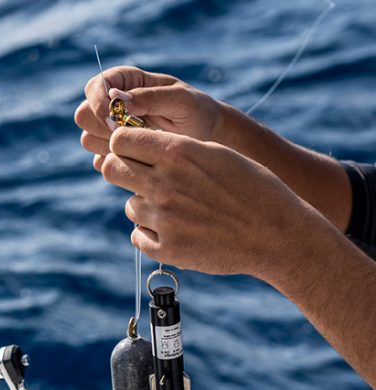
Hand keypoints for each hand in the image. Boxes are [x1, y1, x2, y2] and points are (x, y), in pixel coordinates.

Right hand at [74, 66, 223, 156]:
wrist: (206, 139)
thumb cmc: (197, 112)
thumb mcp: (181, 101)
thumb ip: (150, 97)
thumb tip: (118, 100)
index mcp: (125, 82)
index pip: (94, 87)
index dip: (97, 102)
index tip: (114, 118)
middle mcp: (112, 105)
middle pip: (83, 115)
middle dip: (102, 127)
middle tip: (131, 134)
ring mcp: (110, 131)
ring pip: (87, 139)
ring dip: (110, 146)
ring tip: (142, 146)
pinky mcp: (114, 153)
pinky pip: (99, 161)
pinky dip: (116, 162)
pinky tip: (140, 159)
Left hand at [96, 127, 309, 277]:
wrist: (276, 235)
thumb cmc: (251, 188)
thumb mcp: (217, 154)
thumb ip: (175, 148)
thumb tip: (137, 144)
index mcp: (178, 153)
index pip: (119, 140)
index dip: (123, 145)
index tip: (133, 151)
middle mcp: (164, 184)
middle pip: (111, 169)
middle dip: (122, 170)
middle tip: (142, 178)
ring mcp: (164, 219)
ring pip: (130, 206)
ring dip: (146, 207)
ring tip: (179, 210)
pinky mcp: (166, 249)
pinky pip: (138, 236)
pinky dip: (152, 235)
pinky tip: (179, 231)